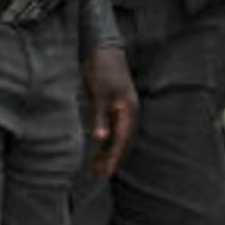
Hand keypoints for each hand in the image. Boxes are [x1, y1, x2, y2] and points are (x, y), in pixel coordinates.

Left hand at [82, 46, 137, 176]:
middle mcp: (127, 112)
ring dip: (107, 150)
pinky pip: (111, 126)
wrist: (104, 50)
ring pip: (116, 134)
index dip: (112, 157)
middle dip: (110, 157)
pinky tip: (98, 145)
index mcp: (127, 110)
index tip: (105, 172)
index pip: (120, 139)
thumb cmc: (102, 70)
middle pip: (120, 140)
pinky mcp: (112, 105)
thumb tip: (99, 138)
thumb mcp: (99, 93)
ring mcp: (120, 108)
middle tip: (98, 174)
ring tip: (96, 165)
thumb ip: (99, 116)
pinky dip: (105, 138)